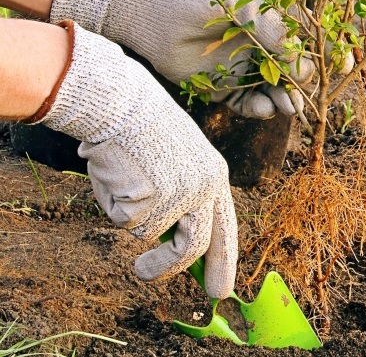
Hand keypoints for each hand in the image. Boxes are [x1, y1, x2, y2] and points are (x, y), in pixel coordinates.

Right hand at [33, 22, 237, 298]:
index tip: (219, 288)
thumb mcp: (177, 161)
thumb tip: (171, 242)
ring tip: (122, 188)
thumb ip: (181, 198)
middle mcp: (204, 188)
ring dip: (129, 216)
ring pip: (150, 234)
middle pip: (195, 247)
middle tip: (144, 275)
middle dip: (170, 269)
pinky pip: (125, 220)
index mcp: (216, 177)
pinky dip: (114, 203)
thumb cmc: (143, 129)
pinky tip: (116, 173)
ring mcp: (179, 195)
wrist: (123, 102)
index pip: (225, 229)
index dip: (222, 261)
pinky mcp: (151, 199)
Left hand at [49, 0, 311, 118]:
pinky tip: (263, 109)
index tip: (342, 64)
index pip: (307, 37)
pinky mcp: (222, 88)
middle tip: (307, 90)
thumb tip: (300, 57)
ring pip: (275, 90)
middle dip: (306, 81)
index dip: (327, 51)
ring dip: (286, 99)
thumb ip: (270, 27)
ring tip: (289, 107)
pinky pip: (248, 103)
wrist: (145, 13)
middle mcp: (260, 44)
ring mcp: (243, 67)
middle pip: (295, 68)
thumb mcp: (237, 1)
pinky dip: (259, 109)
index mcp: (270, 17)